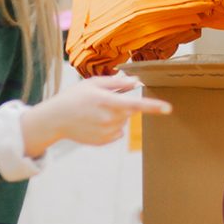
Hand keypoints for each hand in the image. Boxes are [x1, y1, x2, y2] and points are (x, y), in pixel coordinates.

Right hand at [20, 75, 170, 157]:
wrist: (55, 119)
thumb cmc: (74, 97)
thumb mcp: (93, 83)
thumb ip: (117, 83)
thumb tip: (136, 81)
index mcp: (107, 102)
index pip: (135, 105)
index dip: (152, 106)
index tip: (168, 108)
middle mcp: (108, 119)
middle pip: (129, 111)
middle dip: (123, 104)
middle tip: (104, 101)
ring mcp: (105, 132)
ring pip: (124, 121)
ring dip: (116, 115)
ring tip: (95, 112)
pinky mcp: (103, 141)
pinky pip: (117, 132)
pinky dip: (111, 126)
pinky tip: (95, 122)